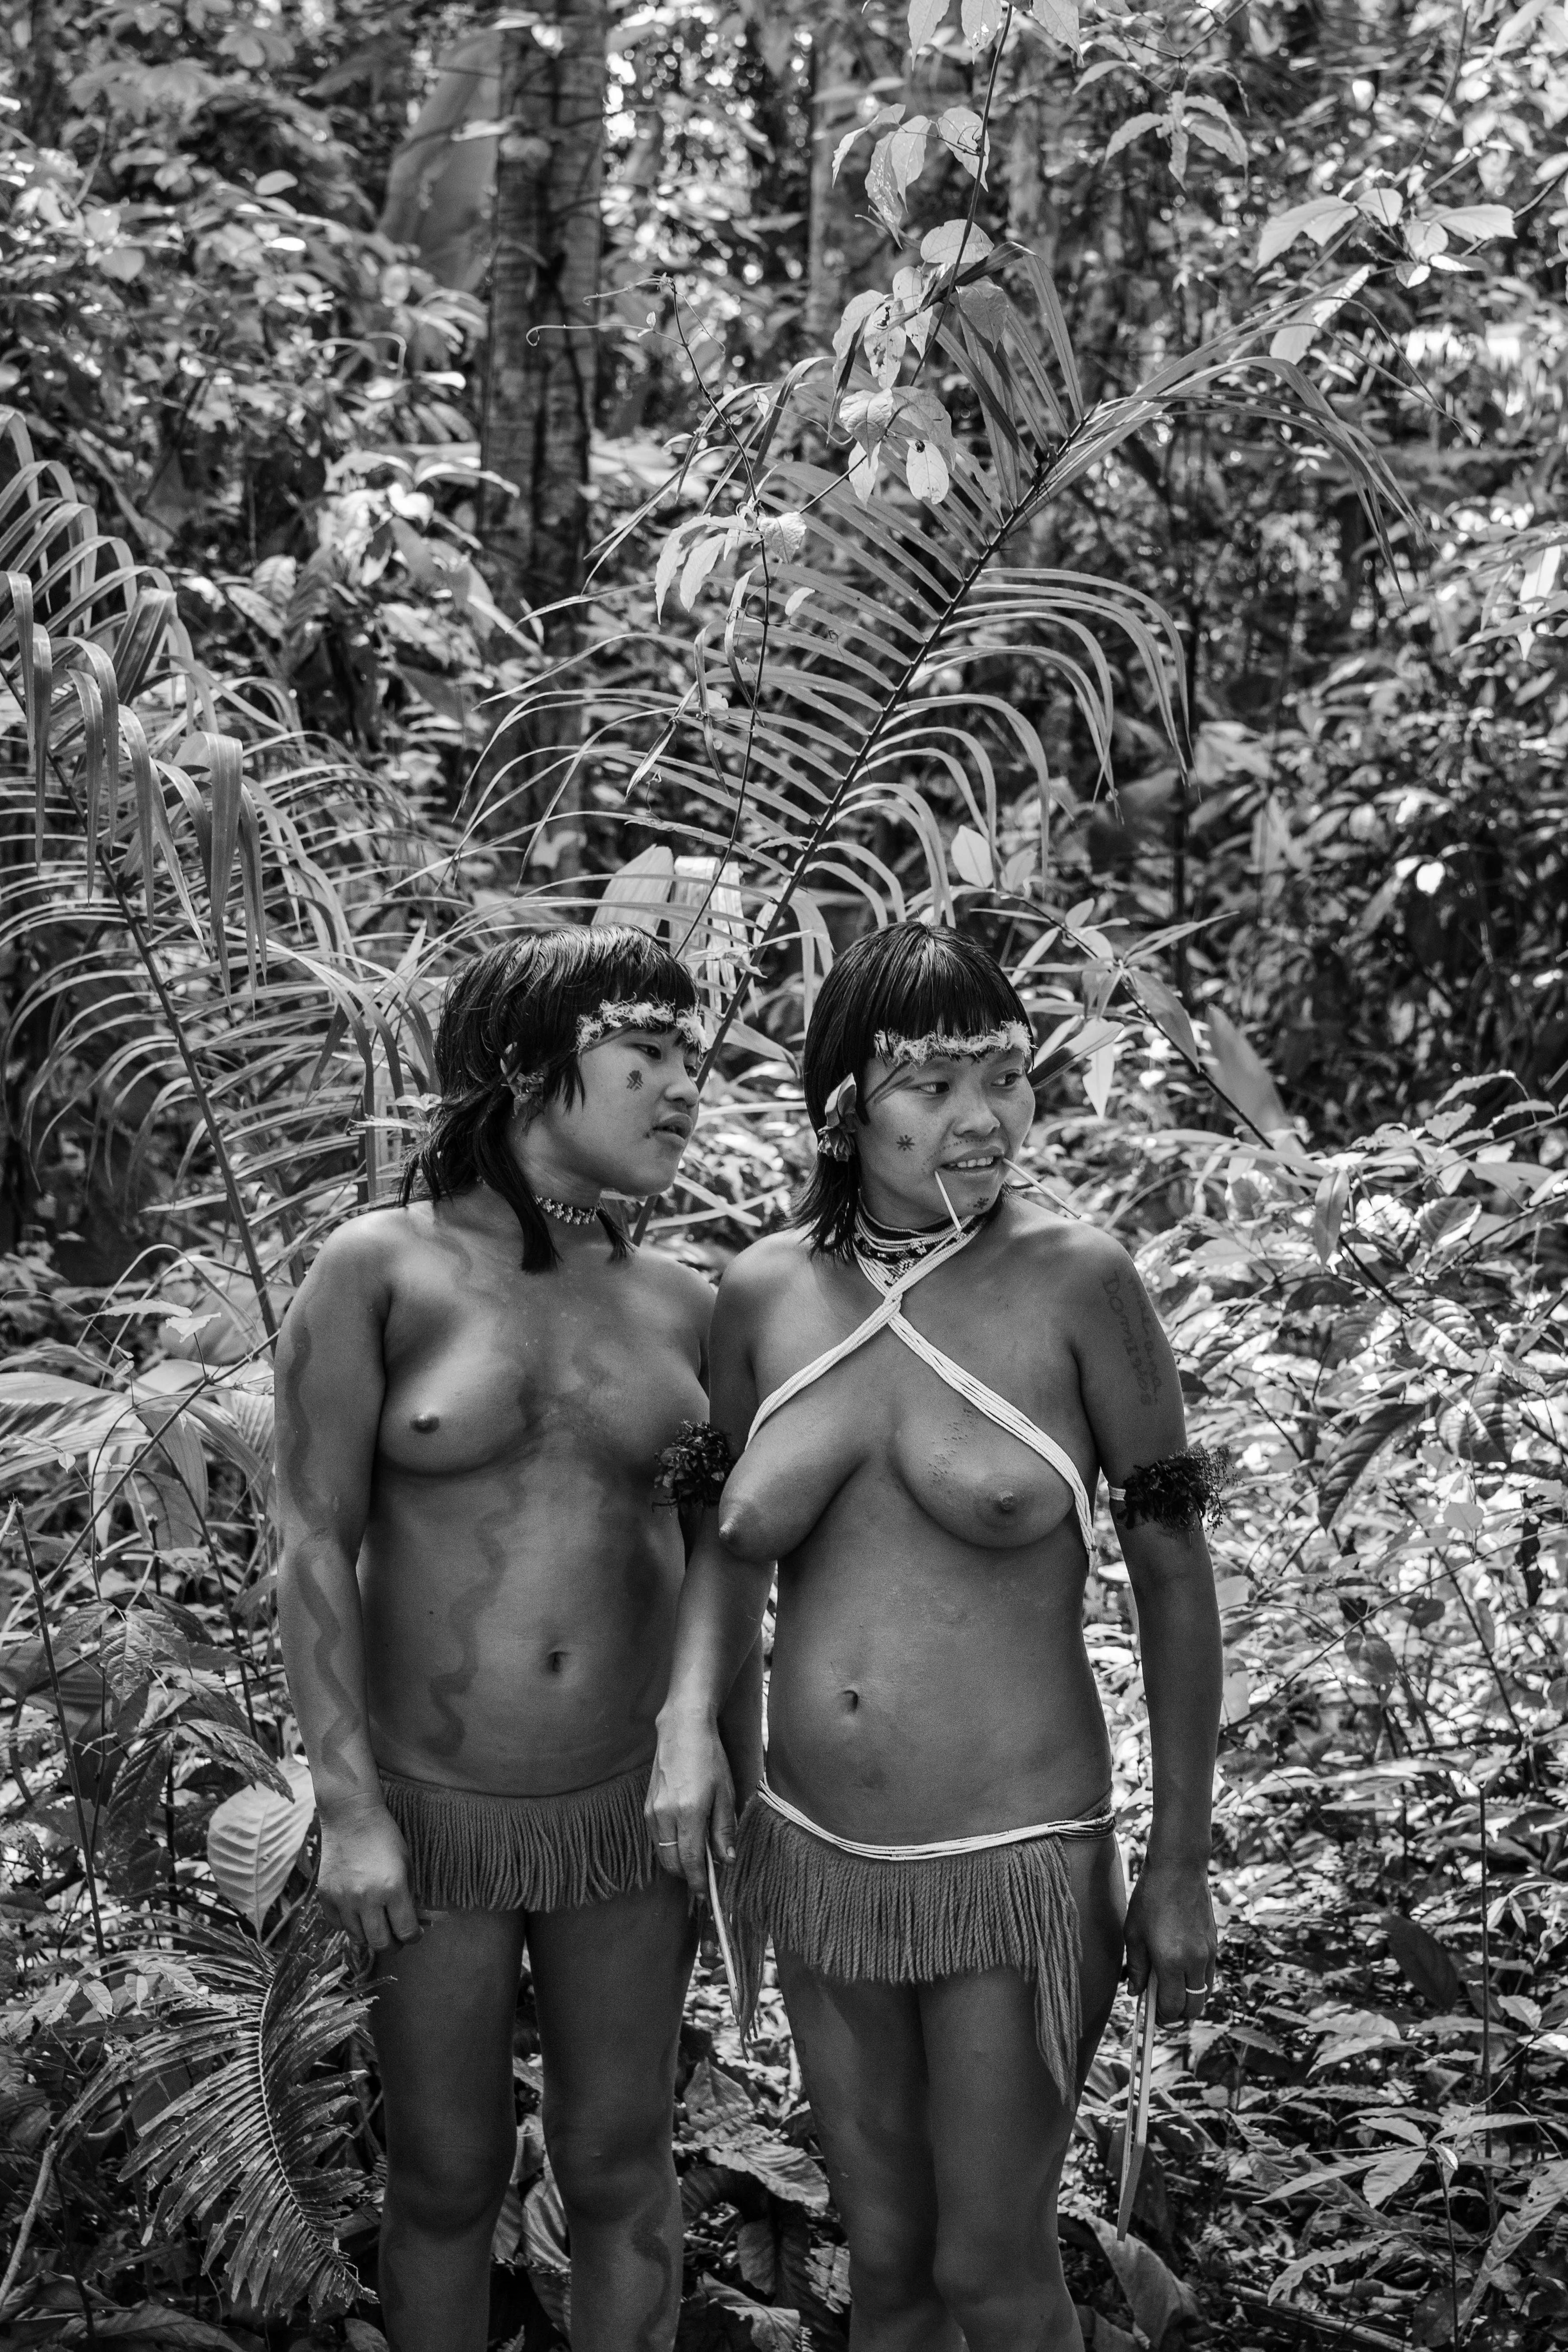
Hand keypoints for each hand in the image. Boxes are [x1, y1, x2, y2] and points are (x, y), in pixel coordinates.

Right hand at [317, 1800, 420, 1954]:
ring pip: (357, 1938)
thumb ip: (410, 1896)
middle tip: (396, 1938)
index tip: (415, 1933)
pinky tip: (358, 1912)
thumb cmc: (385, 1837)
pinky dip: (350, 1924)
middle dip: (392, 1945)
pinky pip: (339, 1925)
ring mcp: (342, 1899)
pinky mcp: (325, 1897)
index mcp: (392, 1888)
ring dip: (370, 1935)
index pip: (406, 1931)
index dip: (414, 1937)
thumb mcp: (407, 1864)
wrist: (351, 1817)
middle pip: (380, 1944)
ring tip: (377, 1923)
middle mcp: (366, 1898)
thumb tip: (416, 1923)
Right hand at [647, 1711, 737, 1897]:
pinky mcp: (646, 1805)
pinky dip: (668, 1846)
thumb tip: (726, 1861)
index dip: (698, 1882)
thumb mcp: (725, 1793)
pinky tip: (684, 1837)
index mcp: (688, 1813)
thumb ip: (724, 1829)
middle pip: (672, 1862)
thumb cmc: (709, 1758)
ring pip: (661, 1852)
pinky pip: (656, 1838)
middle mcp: (665, 1815)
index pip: (690, 1861)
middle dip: (688, 1874)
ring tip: (697, 1856)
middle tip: (705, 1875)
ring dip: (677, 1861)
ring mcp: (652, 1810)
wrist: (682, 1729)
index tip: (705, 1894)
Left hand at [1124, 1853, 1215, 2025]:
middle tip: (1160, 2008)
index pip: (1173, 2007)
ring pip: (1204, 1995)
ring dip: (1189, 2000)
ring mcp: (1208, 1954)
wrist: (1180, 1868)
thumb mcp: (1133, 1932)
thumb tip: (1136, 1993)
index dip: (1161, 2016)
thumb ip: (1136, 1967)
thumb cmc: (1150, 1898)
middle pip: (1193, 2009)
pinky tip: (1180, 1972)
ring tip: (1169, 1990)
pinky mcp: (1215, 1945)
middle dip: (1177, 2015)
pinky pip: (1208, 1977)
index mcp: (1171, 1961)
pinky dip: (1196, 1983)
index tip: (1150, 2014)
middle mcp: (1195, 1962)